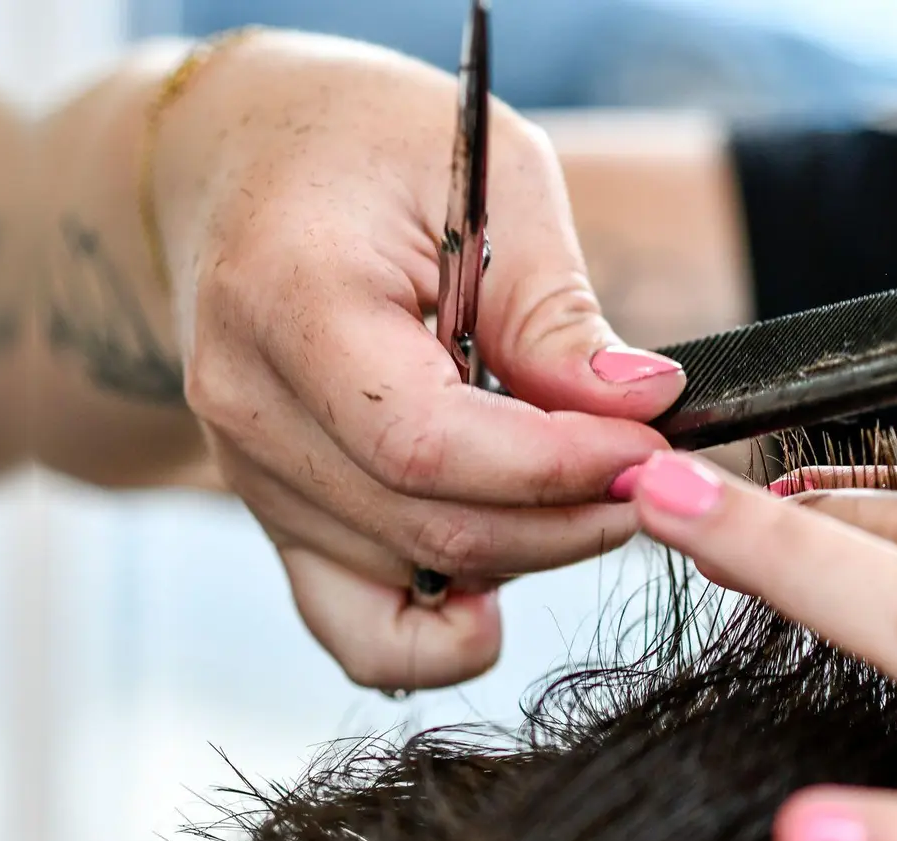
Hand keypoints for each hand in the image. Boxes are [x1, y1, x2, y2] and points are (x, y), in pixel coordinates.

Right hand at [155, 33, 685, 689]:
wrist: (246, 161)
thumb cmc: (376, 148)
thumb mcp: (491, 177)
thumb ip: (556, 309)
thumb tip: (642, 406)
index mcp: (289, 299)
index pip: (427, 442)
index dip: (555, 465)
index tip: (648, 445)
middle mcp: (249, 404)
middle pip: (425, 525)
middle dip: (566, 518)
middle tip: (649, 474)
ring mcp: (251, 472)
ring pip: (409, 576)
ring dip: (527, 553)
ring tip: (589, 486)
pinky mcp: (277, 512)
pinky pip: (352, 625)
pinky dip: (437, 636)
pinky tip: (500, 601)